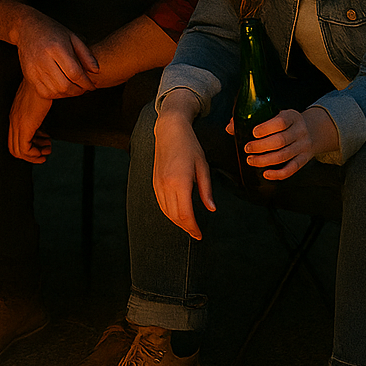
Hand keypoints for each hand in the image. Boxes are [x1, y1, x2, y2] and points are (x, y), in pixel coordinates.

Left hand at [8, 81, 54, 162]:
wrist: (43, 78)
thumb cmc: (44, 89)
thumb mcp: (38, 105)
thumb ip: (37, 116)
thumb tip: (44, 128)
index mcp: (15, 117)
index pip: (14, 141)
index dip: (29, 148)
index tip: (43, 143)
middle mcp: (13, 121)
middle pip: (14, 149)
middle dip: (31, 155)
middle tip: (45, 150)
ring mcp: (17, 123)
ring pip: (18, 151)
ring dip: (34, 155)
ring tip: (47, 149)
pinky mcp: (24, 125)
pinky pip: (25, 148)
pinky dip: (35, 153)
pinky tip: (47, 146)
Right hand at [15, 13, 98, 98]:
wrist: (26, 28)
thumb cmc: (53, 31)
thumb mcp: (72, 37)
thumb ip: (86, 54)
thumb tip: (96, 71)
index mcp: (56, 48)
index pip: (74, 73)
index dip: (86, 83)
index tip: (93, 86)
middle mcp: (43, 59)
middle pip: (65, 85)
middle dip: (79, 91)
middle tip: (85, 89)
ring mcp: (33, 68)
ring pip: (55, 91)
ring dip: (69, 94)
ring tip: (75, 89)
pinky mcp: (28, 75)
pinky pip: (44, 92)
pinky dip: (56, 95)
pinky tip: (62, 89)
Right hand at [152, 107, 212, 239]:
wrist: (169, 131)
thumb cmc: (189, 146)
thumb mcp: (203, 167)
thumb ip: (206, 189)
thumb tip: (211, 208)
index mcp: (180, 182)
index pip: (185, 214)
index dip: (193, 228)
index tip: (199, 235)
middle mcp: (166, 185)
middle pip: (174, 216)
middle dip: (185, 227)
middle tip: (196, 233)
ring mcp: (158, 183)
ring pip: (165, 211)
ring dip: (176, 221)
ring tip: (188, 226)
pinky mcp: (154, 181)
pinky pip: (160, 203)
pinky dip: (169, 212)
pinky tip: (177, 213)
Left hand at [229, 107, 340, 180]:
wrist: (313, 130)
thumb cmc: (285, 123)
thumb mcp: (275, 115)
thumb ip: (253, 118)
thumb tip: (230, 127)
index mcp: (292, 116)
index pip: (281, 122)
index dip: (266, 128)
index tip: (253, 133)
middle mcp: (300, 131)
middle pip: (281, 140)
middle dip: (261, 146)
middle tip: (247, 148)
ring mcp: (304, 146)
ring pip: (285, 155)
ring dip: (265, 160)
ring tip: (250, 160)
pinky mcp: (305, 159)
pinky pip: (293, 168)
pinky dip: (279, 173)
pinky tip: (266, 174)